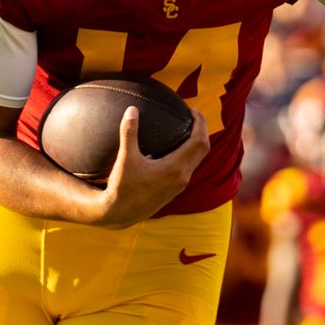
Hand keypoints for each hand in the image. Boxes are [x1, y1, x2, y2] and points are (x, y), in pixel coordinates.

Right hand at [94, 107, 209, 227]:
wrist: (121, 215)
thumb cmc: (123, 187)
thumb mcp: (125, 158)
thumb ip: (129, 132)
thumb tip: (132, 110)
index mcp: (175, 168)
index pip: (199, 141)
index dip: (200, 123)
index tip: (194, 110)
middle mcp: (182, 177)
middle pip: (203, 149)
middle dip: (201, 130)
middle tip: (193, 115)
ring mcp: (179, 185)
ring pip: (197, 159)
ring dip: (196, 142)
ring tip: (186, 128)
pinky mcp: (174, 190)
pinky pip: (189, 167)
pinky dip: (189, 153)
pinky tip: (175, 147)